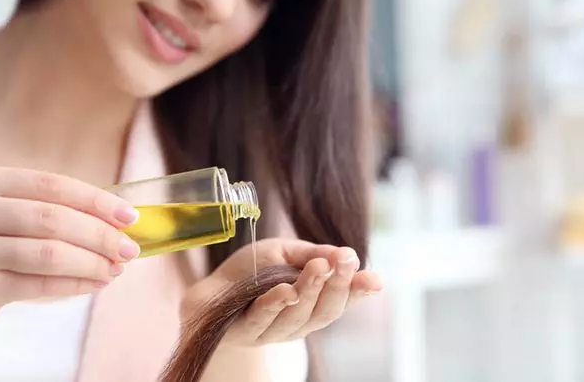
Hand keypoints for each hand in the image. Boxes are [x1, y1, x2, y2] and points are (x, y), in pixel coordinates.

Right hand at [0, 166, 139, 344]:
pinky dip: (75, 284)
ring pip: (51, 253)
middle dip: (101, 235)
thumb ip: (45, 212)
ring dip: (93, 262)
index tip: (129, 216)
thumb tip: (114, 222)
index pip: (53, 185)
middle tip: (130, 249)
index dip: (97, 201)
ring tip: (116, 268)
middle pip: (55, 219)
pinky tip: (95, 284)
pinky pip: (40, 284)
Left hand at [181, 238, 381, 346]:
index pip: (341, 301)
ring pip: (298, 316)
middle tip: (346, 262)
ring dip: (311, 290)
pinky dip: (276, 304)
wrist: (208, 292)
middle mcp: (297, 323)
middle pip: (325, 312)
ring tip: (319, 267)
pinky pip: (263, 318)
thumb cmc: (251, 272)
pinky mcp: (246, 331)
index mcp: (312, 305)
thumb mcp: (285, 253)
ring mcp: (272, 331)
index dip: (359, 292)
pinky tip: (286, 290)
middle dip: (338, 285)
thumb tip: (347, 253)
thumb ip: (314, 253)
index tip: (376, 279)